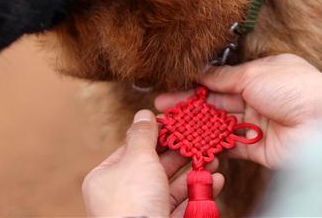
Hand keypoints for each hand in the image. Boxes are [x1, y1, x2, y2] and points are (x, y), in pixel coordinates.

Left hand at [82, 109, 224, 217]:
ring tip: (213, 159)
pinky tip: (215, 181)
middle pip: (155, 168)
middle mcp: (123, 196)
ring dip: (195, 172)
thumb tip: (144, 114)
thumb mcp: (138, 159)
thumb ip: (143, 135)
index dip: (155, 135)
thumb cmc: (133, 203)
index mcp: (106, 178)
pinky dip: (200, 194)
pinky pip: (183, 207)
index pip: (132, 149)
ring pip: (172, 188)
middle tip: (200, 140)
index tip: (176, 124)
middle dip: (181, 154)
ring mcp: (143, 213)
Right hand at [155, 54, 321, 169]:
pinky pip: (231, 146)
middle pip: (218, 103)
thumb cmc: (296, 88)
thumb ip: (226, 77)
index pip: (222, 79)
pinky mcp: (259, 149)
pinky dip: (213, 145)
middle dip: (190, 105)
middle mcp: (259, 98)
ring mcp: (258, 124)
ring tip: (170, 126)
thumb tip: (203, 73)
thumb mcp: (255, 74)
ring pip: (221, 125)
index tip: (172, 87)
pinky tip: (191, 143)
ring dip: (196, 125)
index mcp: (261, 74)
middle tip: (161, 108)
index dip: (197, 84)